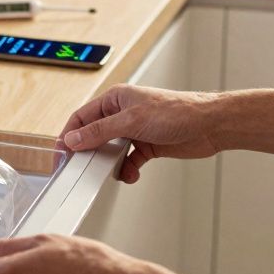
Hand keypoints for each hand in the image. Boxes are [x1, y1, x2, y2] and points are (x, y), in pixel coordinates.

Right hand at [58, 85, 220, 181]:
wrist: (210, 125)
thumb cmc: (177, 111)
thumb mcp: (132, 121)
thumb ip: (100, 131)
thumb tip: (74, 139)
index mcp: (115, 99)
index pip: (82, 117)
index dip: (70, 135)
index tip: (63, 154)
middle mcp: (123, 113)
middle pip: (95, 135)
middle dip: (89, 152)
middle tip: (82, 169)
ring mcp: (135, 130)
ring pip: (111, 150)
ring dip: (110, 164)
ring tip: (112, 172)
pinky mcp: (147, 145)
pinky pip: (128, 161)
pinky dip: (127, 170)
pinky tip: (132, 174)